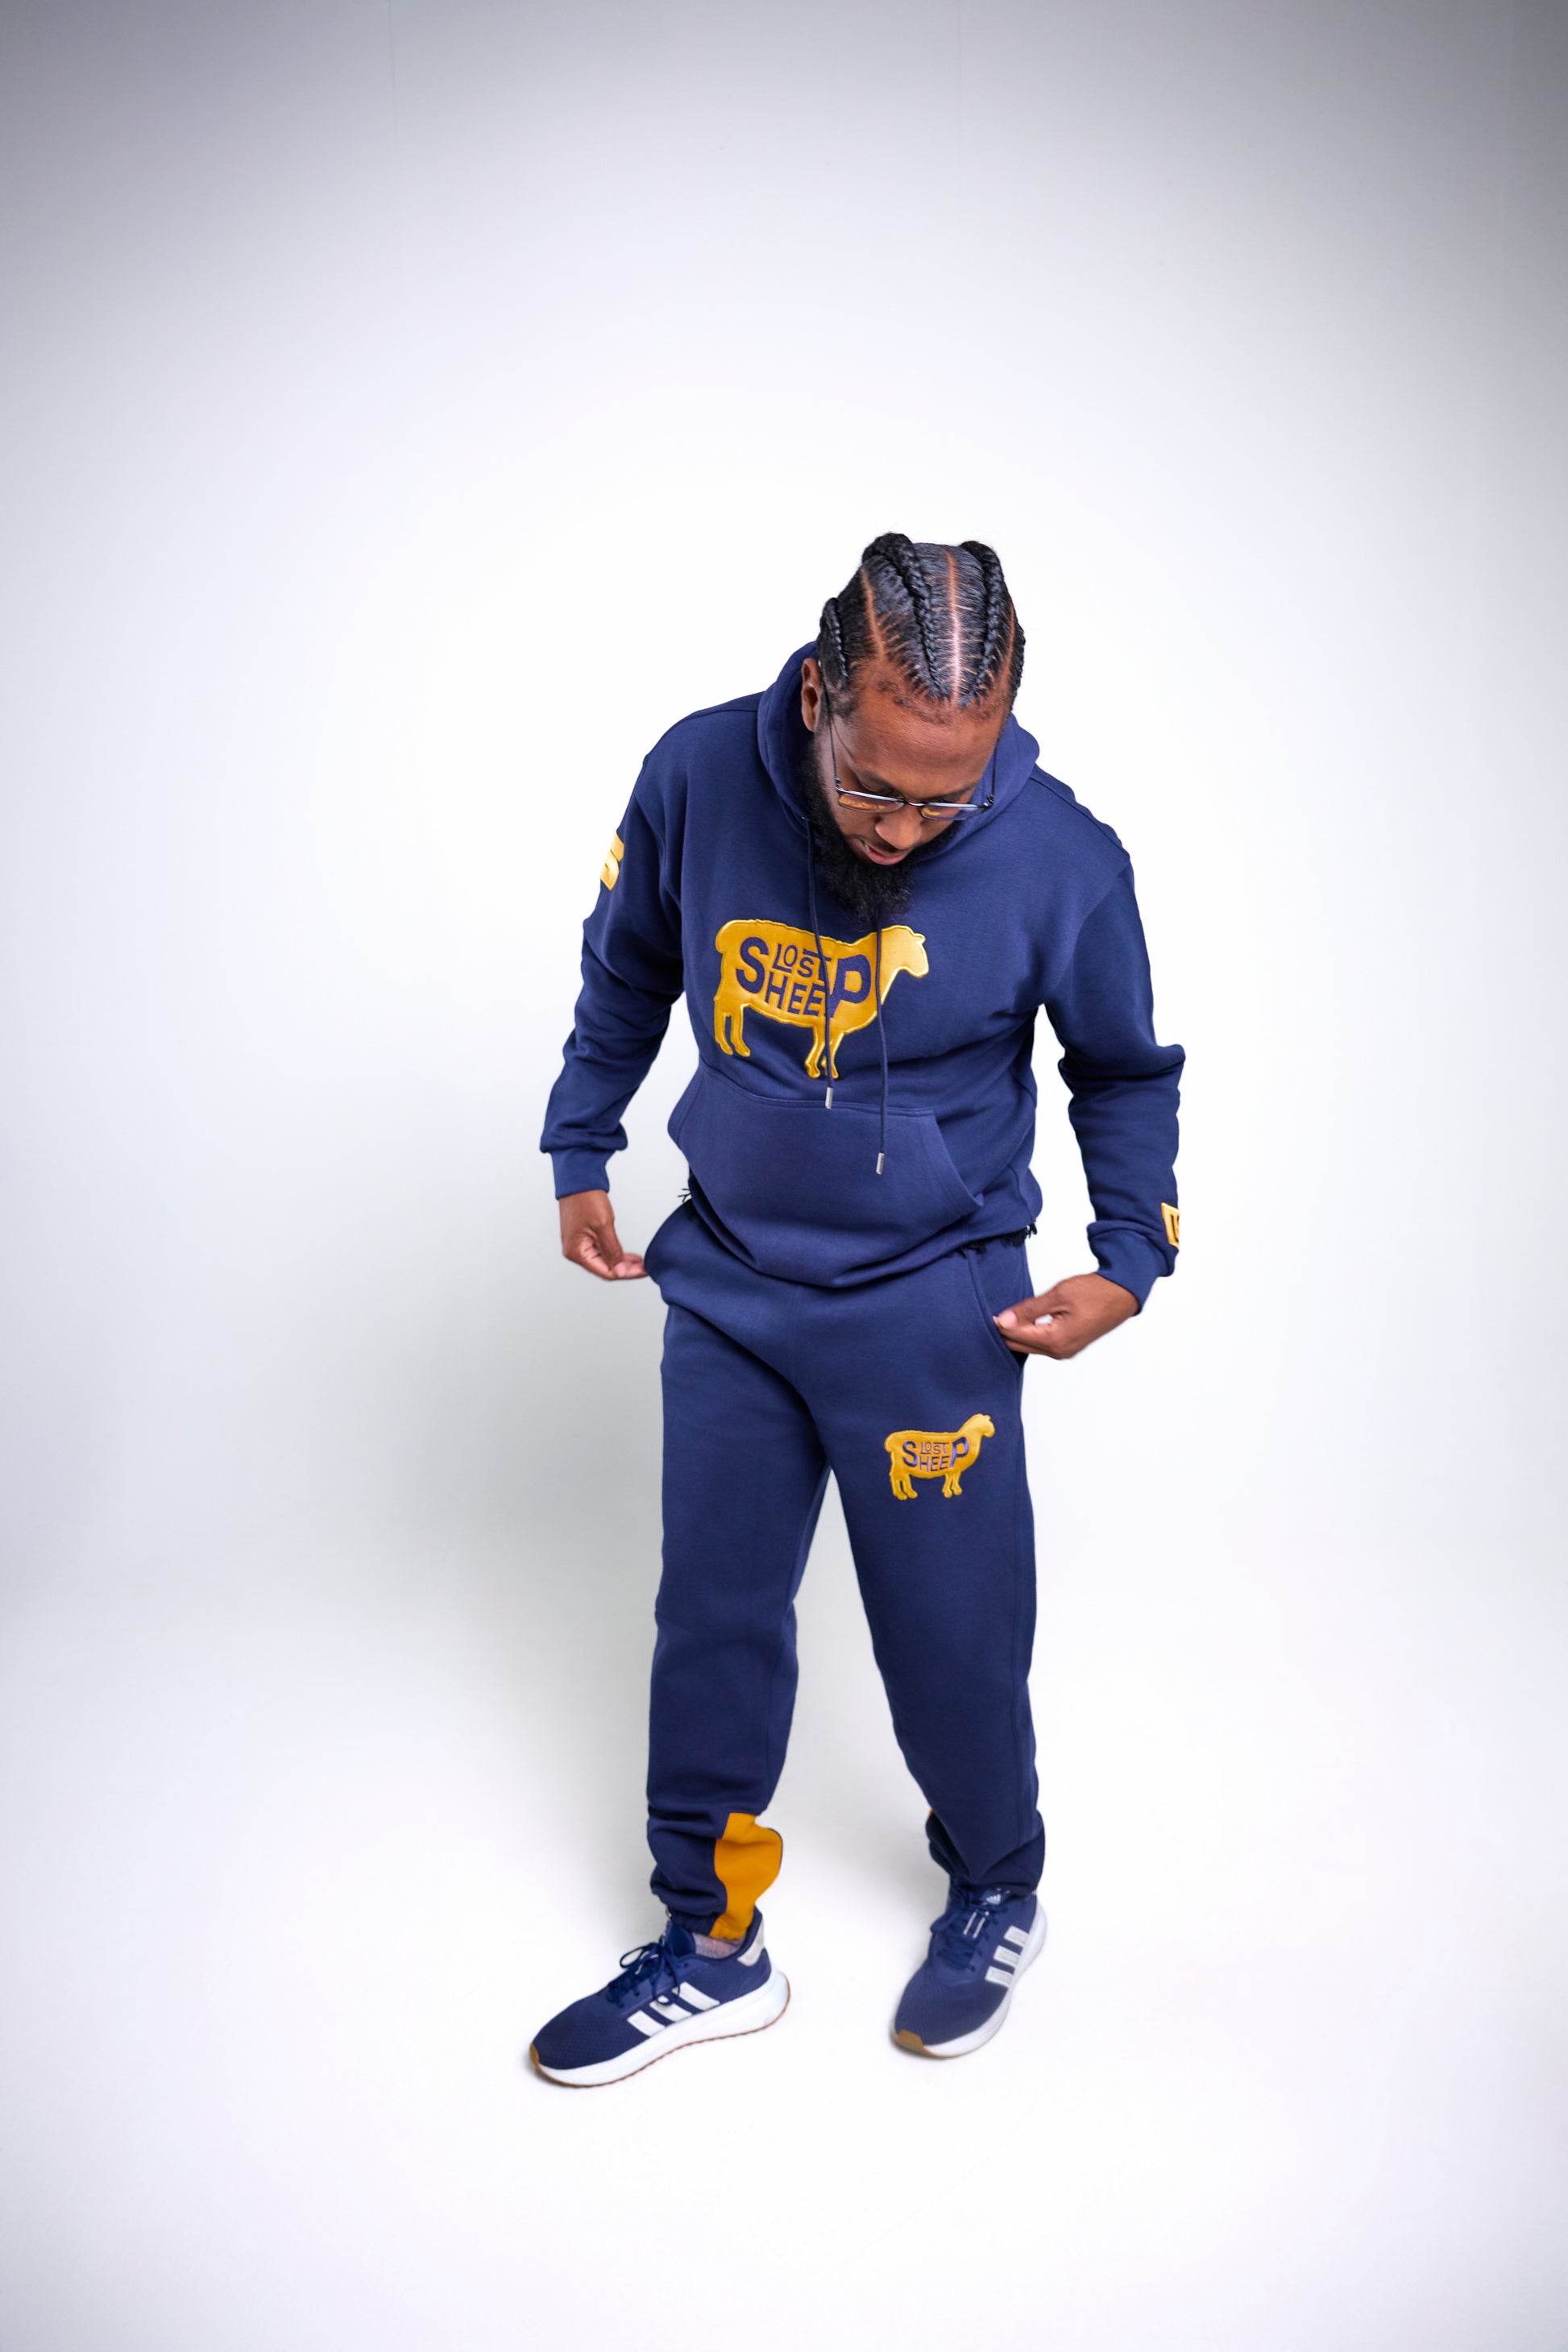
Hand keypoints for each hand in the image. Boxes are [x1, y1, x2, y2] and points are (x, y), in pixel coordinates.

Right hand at [559, 1189, 645, 1280]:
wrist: (578, 1180)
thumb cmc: (586, 1199)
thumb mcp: (603, 1225)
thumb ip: (612, 1250)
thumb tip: (619, 1269)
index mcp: (576, 1252)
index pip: (605, 1272)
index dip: (626, 1273)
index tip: (642, 1270)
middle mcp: (575, 1251)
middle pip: (604, 1268)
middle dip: (625, 1268)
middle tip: (644, 1267)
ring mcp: (579, 1244)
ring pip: (604, 1260)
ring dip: (621, 1261)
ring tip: (639, 1262)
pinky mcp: (584, 1236)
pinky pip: (601, 1250)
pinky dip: (615, 1252)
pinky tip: (627, 1254)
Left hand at [994, 1272, 1136, 1358]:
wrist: (1122, 1294)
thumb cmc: (1096, 1292)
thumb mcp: (1058, 1295)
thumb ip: (1030, 1309)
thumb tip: (1005, 1320)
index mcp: (1055, 1340)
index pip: (1016, 1336)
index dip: (1000, 1323)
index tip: (989, 1312)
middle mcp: (1059, 1352)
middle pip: (1020, 1345)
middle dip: (1006, 1332)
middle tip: (994, 1315)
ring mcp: (1065, 1351)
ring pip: (1030, 1346)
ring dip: (1018, 1334)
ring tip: (1007, 1317)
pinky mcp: (1069, 1347)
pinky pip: (1042, 1345)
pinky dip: (1031, 1335)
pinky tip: (1024, 1323)